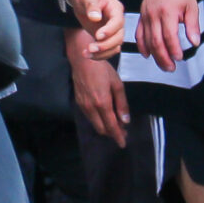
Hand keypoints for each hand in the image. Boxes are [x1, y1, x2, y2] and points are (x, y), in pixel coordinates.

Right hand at [67, 31, 129, 146]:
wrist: (82, 59)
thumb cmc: (102, 69)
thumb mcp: (117, 84)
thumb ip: (122, 104)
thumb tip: (125, 121)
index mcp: (102, 103)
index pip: (111, 126)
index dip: (118, 136)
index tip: (123, 143)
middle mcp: (91, 108)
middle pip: (102, 129)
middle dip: (112, 133)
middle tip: (122, 130)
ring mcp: (83, 106)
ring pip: (94, 124)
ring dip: (104, 127)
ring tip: (115, 122)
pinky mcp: (78, 102)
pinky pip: (89, 117)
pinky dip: (97, 120)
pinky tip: (104, 113)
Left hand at [68, 0, 123, 60]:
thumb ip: (91, 6)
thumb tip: (95, 17)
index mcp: (115, 8)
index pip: (117, 22)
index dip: (110, 30)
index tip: (98, 36)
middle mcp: (116, 21)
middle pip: (118, 37)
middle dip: (105, 45)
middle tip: (91, 48)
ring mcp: (112, 30)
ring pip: (114, 46)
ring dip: (102, 53)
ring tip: (87, 54)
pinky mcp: (105, 37)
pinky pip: (107, 49)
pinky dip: (99, 55)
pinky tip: (87, 54)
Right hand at [135, 0, 202, 71]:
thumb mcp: (192, 7)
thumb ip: (192, 26)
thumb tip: (194, 42)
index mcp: (168, 12)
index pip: (169, 35)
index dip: (174, 49)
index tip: (179, 57)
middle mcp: (154, 14)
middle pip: (156, 41)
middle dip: (164, 58)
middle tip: (171, 68)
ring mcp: (146, 15)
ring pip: (147, 40)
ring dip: (155, 55)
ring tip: (164, 65)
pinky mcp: (141, 16)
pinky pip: (139, 34)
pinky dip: (142, 46)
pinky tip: (148, 54)